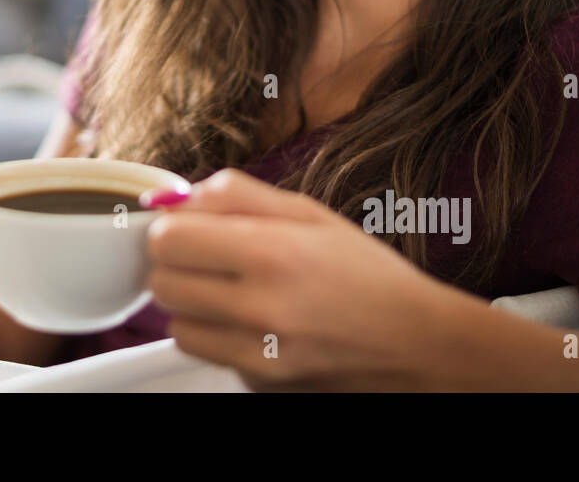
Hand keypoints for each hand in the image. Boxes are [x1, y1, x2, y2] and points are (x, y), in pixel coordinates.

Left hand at [144, 168, 456, 390]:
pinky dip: (220, 337)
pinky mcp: (259, 383)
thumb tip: (176, 197)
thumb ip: (235, 194)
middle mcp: (261, 309)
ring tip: (232, 291)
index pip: (167, 240)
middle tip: (209, 257)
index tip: (189, 227)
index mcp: (272, 252)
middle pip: (162, 283)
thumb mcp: (309, 211)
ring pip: (177, 325)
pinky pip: (209, 354)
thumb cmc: (366, 273)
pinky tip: (256, 323)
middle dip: (177, 265)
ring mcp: (258, 355)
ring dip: (193, 305)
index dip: (173, 227)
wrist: (415, 342)